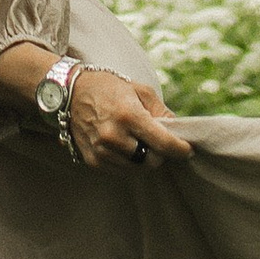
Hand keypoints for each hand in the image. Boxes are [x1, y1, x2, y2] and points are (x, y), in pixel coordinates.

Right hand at [68, 67, 192, 171]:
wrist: (70, 92)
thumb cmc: (109, 87)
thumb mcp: (140, 90)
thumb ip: (161, 112)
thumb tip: (177, 131)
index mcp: (128, 115)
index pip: (163, 143)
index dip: (180, 149)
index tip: (188, 150)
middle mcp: (113, 136)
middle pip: (151, 160)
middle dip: (160, 153)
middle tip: (158, 142)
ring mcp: (101, 151)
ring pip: (137, 169)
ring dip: (143, 158)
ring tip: (139, 142)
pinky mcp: (93, 160)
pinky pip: (121, 171)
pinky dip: (128, 162)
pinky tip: (124, 146)